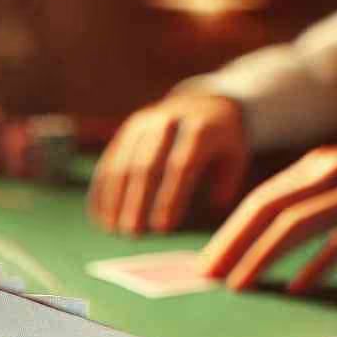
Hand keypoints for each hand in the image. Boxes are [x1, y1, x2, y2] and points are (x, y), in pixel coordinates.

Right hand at [90, 94, 246, 234]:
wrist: (202, 102)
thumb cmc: (221, 141)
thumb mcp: (236, 156)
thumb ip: (226, 182)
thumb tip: (210, 206)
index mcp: (199, 128)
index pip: (181, 165)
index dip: (170, 197)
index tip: (163, 228)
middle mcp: (166, 122)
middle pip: (146, 165)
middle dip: (136, 202)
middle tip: (132, 234)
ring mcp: (141, 125)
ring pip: (122, 163)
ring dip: (114, 199)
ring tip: (112, 230)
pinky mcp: (125, 132)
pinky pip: (108, 162)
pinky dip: (101, 191)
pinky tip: (100, 216)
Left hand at [201, 131, 336, 292]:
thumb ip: (318, 195)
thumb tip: (276, 227)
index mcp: (321, 163)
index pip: (262, 199)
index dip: (230, 232)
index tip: (208, 263)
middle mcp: (334, 170)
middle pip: (269, 210)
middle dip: (234, 246)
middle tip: (209, 279)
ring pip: (298, 226)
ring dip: (263, 259)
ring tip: (241, 287)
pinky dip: (316, 266)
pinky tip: (296, 288)